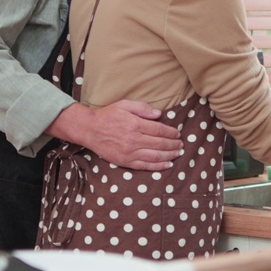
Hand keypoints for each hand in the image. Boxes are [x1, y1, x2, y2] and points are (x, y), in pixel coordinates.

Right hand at [47, 101, 181, 170]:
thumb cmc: (108, 115)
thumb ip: (142, 108)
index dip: (171, 133)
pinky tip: (168, 164)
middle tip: (181, 144)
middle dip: (173, 145)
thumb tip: (159, 114)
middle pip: (160, 144)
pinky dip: (158, 166)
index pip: (159, 130)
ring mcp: (129, 152)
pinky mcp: (125, 162)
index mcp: (135, 124)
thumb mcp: (125, 104)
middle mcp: (133, 140)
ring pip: (155, 156)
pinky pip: (145, 166)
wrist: (90, 129)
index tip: (178, 134)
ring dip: (170, 155)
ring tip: (178, 153)